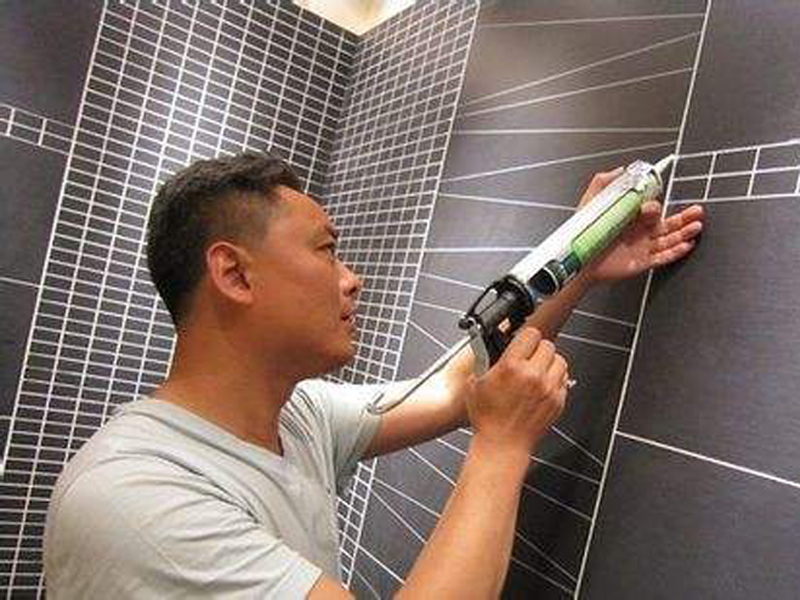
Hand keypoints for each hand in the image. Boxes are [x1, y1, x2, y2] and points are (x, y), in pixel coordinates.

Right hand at [467, 327, 568, 454]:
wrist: (502, 444)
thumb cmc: (487, 419)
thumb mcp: (474, 384)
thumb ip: (484, 362)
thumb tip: (488, 349)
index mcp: (511, 367)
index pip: (531, 334)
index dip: (526, 336)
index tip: (523, 341)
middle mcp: (533, 375)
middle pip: (548, 345)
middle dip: (538, 349)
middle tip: (530, 357)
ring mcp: (548, 389)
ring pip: (560, 361)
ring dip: (550, 362)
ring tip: (539, 369)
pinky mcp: (557, 401)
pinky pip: (564, 380)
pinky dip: (555, 379)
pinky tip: (543, 385)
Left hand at [577, 168, 704, 282]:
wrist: (578, 259)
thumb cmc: (583, 233)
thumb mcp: (591, 203)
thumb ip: (603, 183)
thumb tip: (619, 169)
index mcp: (631, 216)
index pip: (652, 207)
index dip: (654, 204)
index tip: (652, 203)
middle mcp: (640, 231)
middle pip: (668, 222)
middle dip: (684, 216)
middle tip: (696, 210)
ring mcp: (642, 246)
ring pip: (670, 238)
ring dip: (684, 232)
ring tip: (696, 226)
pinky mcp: (641, 262)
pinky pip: (663, 257)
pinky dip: (676, 252)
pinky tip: (687, 245)